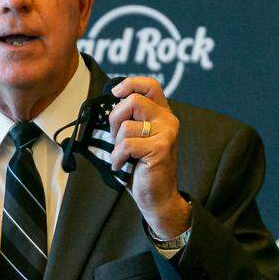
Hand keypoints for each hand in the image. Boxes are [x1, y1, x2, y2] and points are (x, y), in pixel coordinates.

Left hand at [108, 77, 190, 238]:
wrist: (157, 195)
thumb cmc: (142, 165)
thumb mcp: (137, 136)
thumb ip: (131, 118)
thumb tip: (111, 101)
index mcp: (162, 113)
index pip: (150, 85)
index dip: (130, 84)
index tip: (115, 93)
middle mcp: (167, 119)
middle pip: (132, 101)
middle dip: (115, 119)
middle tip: (116, 137)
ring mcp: (166, 133)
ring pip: (126, 126)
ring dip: (116, 144)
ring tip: (124, 155)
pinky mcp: (160, 148)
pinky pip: (126, 144)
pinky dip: (118, 157)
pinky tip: (122, 164)